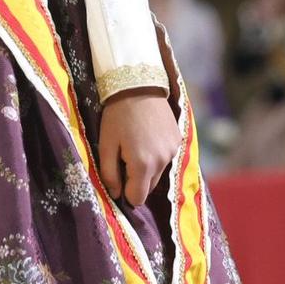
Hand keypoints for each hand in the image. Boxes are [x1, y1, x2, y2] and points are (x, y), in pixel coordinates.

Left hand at [97, 89, 177, 205]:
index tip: (118, 175)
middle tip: (125, 157)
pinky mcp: (178, 140)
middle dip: (137, 179)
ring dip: (148, 167)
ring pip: (159, 173)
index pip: (137, 198)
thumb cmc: (117, 116)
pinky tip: (148, 136)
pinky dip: (157, 154)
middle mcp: (162, 161)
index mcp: (142, 165)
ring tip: (137, 144)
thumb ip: (109, 174)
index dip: (125, 191)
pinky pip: (166, 158)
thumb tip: (115, 195)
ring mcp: (173, 151)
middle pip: (149, 187)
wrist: (138, 85)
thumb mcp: (106, 144)